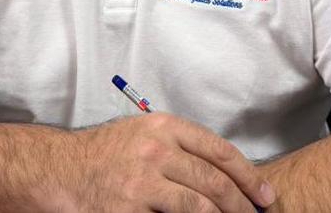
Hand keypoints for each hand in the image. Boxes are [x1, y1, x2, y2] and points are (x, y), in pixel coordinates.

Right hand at [62, 113, 275, 211]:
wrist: (65, 170)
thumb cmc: (108, 152)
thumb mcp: (144, 132)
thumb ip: (179, 145)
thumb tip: (222, 171)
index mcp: (163, 126)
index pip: (219, 149)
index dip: (248, 174)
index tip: (265, 193)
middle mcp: (156, 150)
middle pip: (214, 181)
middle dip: (242, 204)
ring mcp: (143, 181)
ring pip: (199, 206)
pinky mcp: (131, 209)